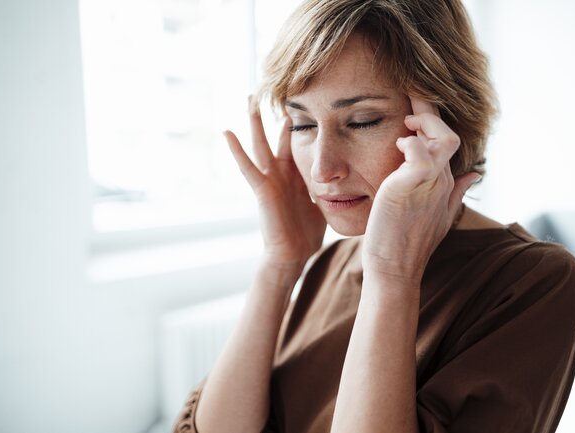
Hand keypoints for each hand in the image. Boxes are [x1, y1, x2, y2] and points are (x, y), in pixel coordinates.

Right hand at [225, 99, 326, 273]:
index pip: (297, 141)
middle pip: (278, 136)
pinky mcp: (262, 189)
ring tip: (250, 98)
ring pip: (261, 143)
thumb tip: (348, 180)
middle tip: (273, 88)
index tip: (305, 99)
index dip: (301, 122)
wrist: (293, 253)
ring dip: (255, 121)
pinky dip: (236, 150)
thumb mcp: (322, 202)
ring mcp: (270, 178)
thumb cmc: (307, 232)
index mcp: (296, 173)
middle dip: (275, 113)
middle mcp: (281, 172)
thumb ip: (328, 187)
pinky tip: (226, 132)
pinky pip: (247, 167)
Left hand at [362, 96, 480, 286]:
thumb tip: (476, 172)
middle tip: (409, 102)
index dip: (433, 120)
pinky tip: (401, 143)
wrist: (395, 269)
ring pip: (443, 138)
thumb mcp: (439, 214)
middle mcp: (442, 179)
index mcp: (445, 181)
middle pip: (447, 133)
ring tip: (406, 123)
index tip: (415, 105)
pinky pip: (421, 153)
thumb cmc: (408, 243)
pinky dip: (412, 142)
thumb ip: (456, 191)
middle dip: (430, 112)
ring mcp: (431, 183)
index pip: (446, 139)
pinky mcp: (412, 185)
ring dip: (425, 123)